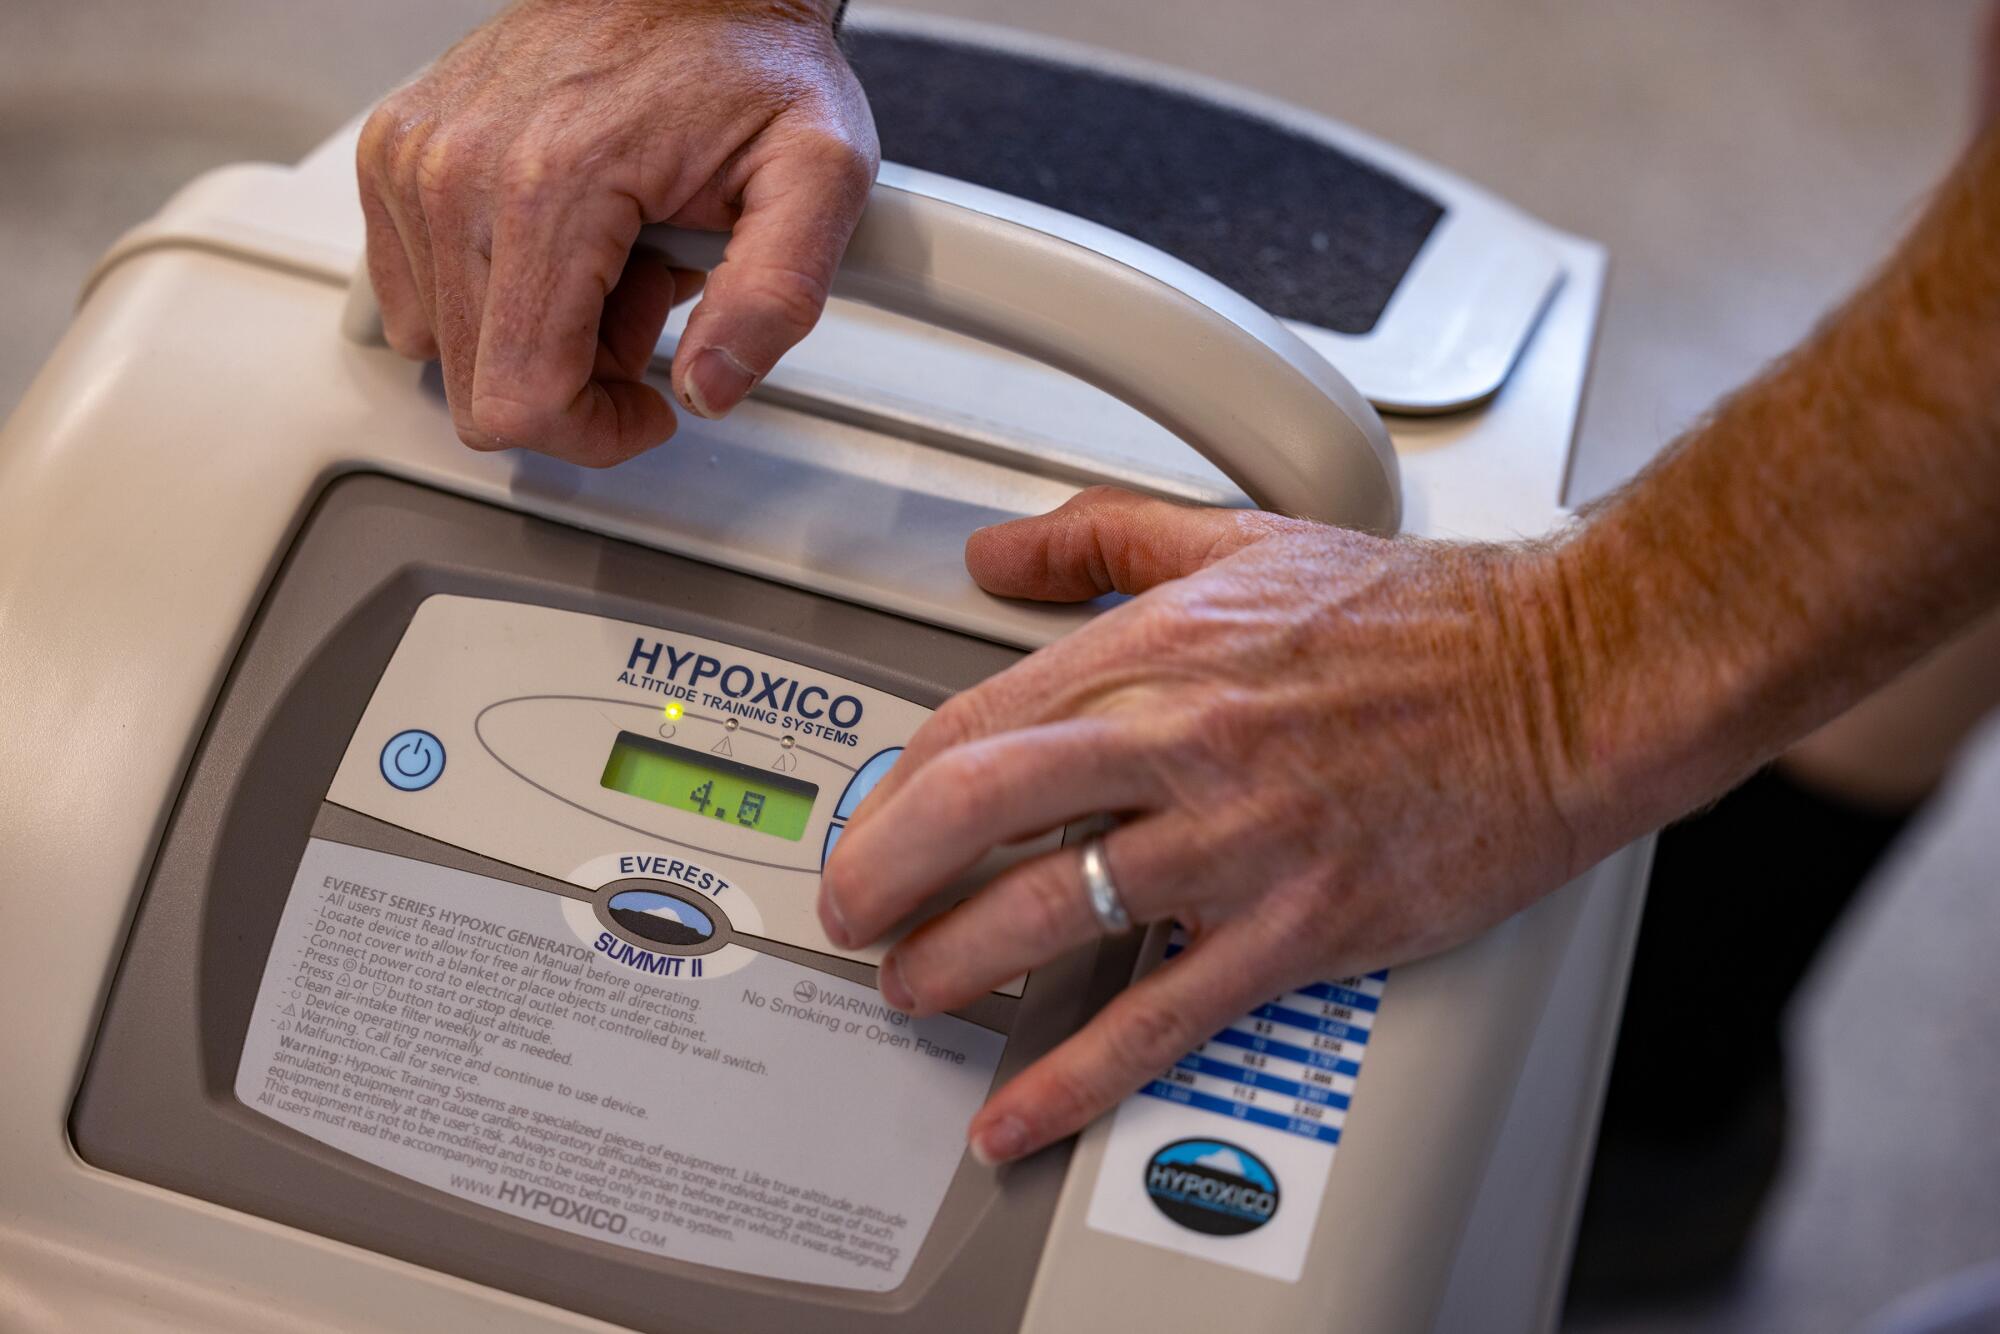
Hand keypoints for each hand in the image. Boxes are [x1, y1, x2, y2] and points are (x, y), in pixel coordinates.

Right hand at [357, 0, 875, 465]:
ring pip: (442, 344)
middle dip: (573, 380)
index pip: (521, 398)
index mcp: (550, 180)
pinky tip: (569, 241)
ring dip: (536, 335)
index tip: (652, 403)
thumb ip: (779, 294)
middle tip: (648, 307)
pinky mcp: (396, 153)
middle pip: (478, 385)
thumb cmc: (749, 61)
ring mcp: (413, 157)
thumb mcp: (819, 172)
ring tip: (616, 261)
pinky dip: (492, 291)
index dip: (595, 434)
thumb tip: (710, 387)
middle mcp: (457, 167)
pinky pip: (415, 288)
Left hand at [817, 487, 1614, 1165]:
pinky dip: (1071, 1075)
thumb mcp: (1238, 537)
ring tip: (915, 990)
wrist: (1562, 681)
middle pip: (979, 810)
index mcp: (1156, 650)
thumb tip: (995, 555)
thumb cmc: (1415, 619)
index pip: (975, 722)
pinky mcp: (1296, 930)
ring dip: (953, 966)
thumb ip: (1098, 538)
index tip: (876, 821)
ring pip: (1048, 916)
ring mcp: (1235, 843)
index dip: (898, 786)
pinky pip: (1158, 1017)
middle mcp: (1179, 743)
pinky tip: (1015, 1111)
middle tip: (849, 915)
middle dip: (884, 875)